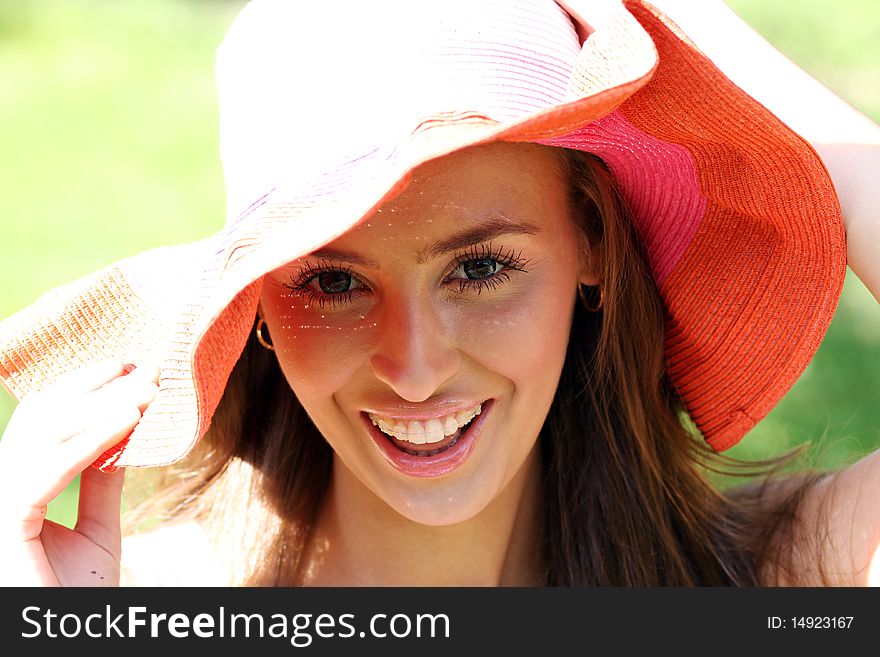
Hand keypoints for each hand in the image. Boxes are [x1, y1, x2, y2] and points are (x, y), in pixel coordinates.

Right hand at [0, 360, 158, 585]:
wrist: (70, 639)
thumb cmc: (78, 596)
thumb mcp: (97, 531)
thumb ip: (100, 483)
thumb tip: (119, 434)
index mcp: (13, 492)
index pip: (40, 426)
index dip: (82, 392)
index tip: (130, 371)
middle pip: (40, 421)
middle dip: (97, 390)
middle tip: (147, 371)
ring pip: (43, 437)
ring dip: (103, 408)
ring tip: (149, 392)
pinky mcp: (4, 524)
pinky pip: (46, 472)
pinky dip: (91, 441)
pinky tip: (128, 421)